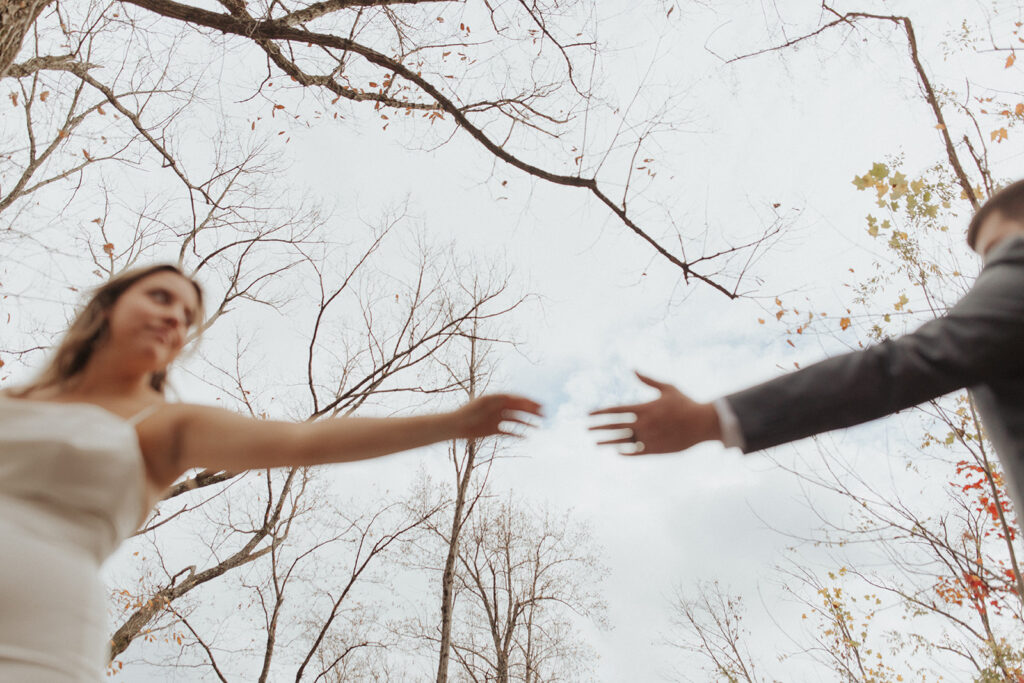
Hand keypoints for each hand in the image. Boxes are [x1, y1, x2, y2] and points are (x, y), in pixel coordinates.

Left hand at [451, 393, 543, 439]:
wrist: (455, 425)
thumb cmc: (467, 412)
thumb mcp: (482, 404)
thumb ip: (496, 400)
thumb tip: (509, 397)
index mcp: (497, 400)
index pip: (516, 399)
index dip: (528, 401)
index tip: (539, 404)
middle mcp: (498, 408)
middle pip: (519, 409)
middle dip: (531, 411)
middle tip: (544, 414)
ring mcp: (497, 419)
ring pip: (516, 420)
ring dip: (527, 422)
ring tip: (539, 426)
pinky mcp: (493, 430)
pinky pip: (509, 432)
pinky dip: (517, 434)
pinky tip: (526, 436)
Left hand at [589, 372, 720, 454]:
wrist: (703, 424)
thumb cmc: (686, 403)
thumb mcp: (668, 388)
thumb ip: (648, 380)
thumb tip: (633, 368)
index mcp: (644, 408)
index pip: (615, 411)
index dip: (600, 413)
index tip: (588, 415)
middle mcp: (643, 424)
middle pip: (614, 427)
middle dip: (598, 427)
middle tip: (586, 429)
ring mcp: (648, 438)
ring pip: (622, 442)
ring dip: (607, 442)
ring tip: (595, 443)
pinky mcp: (656, 450)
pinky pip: (635, 453)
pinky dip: (625, 452)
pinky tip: (617, 452)